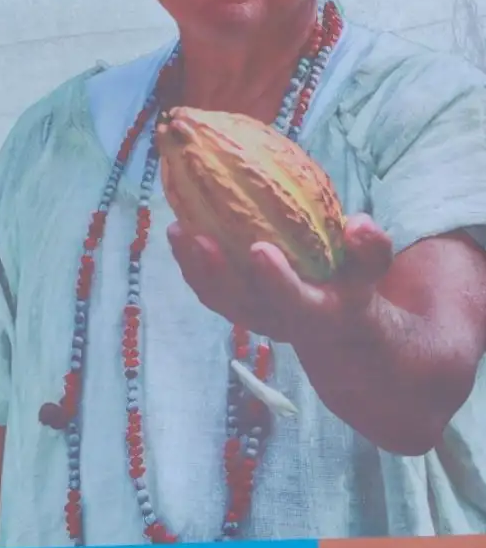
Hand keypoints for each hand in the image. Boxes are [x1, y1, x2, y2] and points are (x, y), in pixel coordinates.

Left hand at [168, 213, 394, 344]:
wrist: (330, 324)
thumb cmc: (349, 286)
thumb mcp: (371, 270)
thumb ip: (370, 249)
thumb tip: (358, 224)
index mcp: (312, 312)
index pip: (292, 300)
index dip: (275, 279)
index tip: (260, 249)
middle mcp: (274, 318)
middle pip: (240, 302)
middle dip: (217, 273)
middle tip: (200, 238)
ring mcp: (247, 314)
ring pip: (215, 297)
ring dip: (192, 266)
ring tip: (177, 229)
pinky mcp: (230, 306)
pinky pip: (204, 288)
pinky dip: (187, 263)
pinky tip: (177, 230)